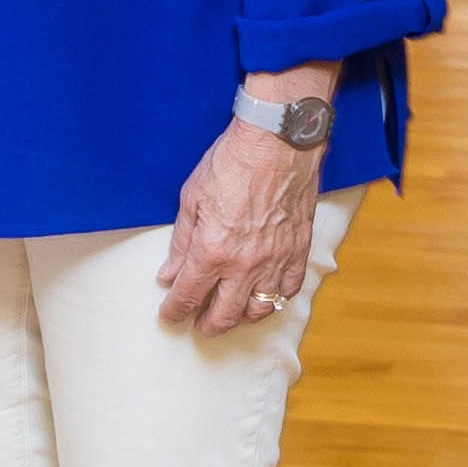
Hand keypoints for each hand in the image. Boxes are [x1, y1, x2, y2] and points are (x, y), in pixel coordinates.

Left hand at [160, 117, 322, 334]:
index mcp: (212, 252)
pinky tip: (267, 294)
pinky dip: (276, 298)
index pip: (188, 296)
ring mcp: (274, 260)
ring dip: (242, 317)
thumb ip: (182, 241)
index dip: (175, 310)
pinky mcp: (298, 250)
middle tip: (199, 325)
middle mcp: (244, 264)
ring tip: (232, 314)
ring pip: (259, 310)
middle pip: (224, 315)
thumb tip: (169, 271)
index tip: (169, 315)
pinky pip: (289, 289)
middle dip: (207, 325)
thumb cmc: (233, 162)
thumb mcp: (192, 198)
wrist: (277, 141)